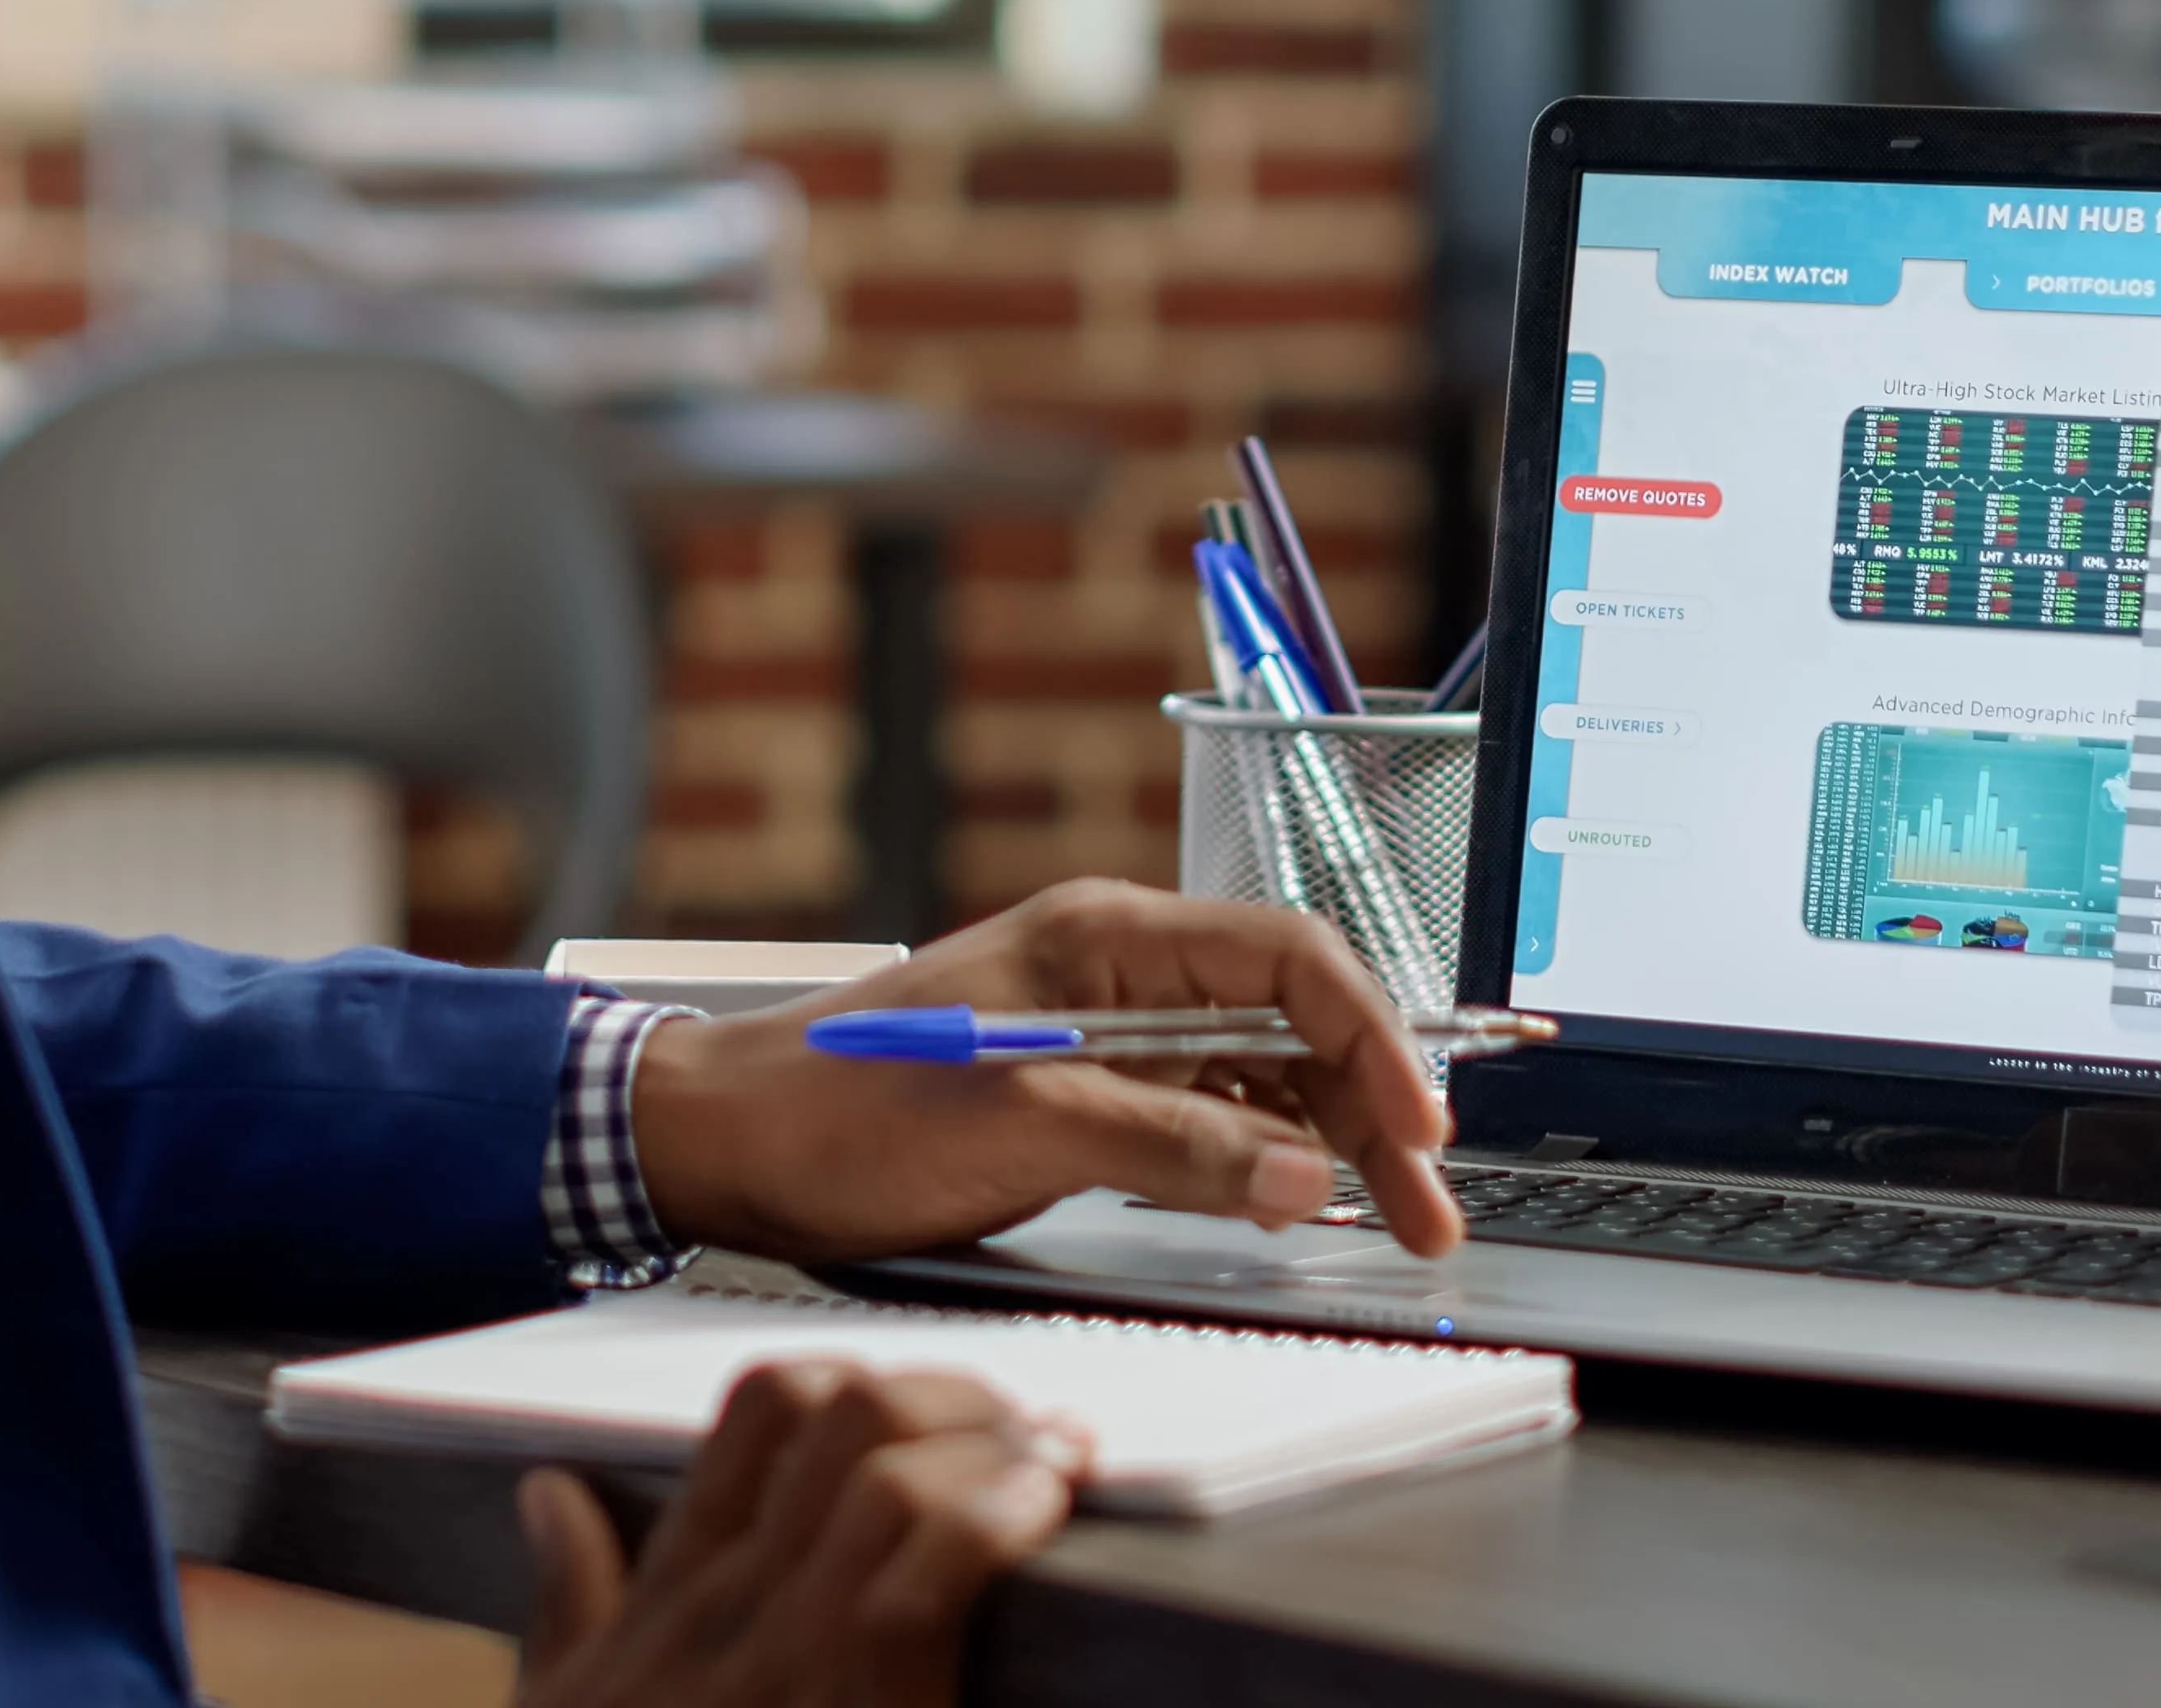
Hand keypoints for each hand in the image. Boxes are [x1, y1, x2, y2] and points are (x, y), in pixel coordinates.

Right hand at [511, 1361, 1079, 1707]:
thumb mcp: (558, 1707)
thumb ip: (565, 1599)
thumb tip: (549, 1494)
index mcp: (672, 1594)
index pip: (758, 1414)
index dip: (864, 1374)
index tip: (927, 1407)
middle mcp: (725, 1605)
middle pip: (843, 1415)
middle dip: (952, 1393)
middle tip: (1023, 1423)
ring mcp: (786, 1658)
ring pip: (888, 1472)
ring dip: (994, 1443)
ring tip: (1059, 1459)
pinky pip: (923, 1575)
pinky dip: (994, 1518)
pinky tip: (1040, 1508)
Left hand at [626, 880, 1467, 1264]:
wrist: (727, 1146)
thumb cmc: (844, 1113)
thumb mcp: (1019, 1126)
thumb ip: (1168, 1143)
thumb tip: (1304, 1178)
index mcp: (1110, 938)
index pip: (1289, 959)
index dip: (1371, 1037)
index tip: (1416, 1125)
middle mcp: (1121, 971)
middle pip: (1293, 1021)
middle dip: (1373, 1107)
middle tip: (1433, 1207)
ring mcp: (1107, 1033)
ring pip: (1262, 1076)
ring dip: (1333, 1144)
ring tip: (1398, 1223)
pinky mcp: (1087, 1096)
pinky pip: (1212, 1117)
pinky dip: (1267, 1162)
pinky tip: (1302, 1209)